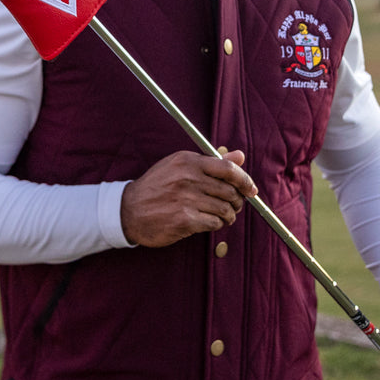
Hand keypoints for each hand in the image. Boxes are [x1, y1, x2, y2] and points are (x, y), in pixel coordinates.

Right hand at [120, 150, 257, 247]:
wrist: (128, 210)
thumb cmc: (156, 187)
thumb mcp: (179, 166)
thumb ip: (211, 161)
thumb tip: (240, 156)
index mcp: (187, 161)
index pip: (227, 168)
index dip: (244, 180)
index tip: (250, 189)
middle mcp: (188, 178)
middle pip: (229, 190)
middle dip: (237, 201)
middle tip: (235, 206)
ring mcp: (186, 199)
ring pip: (225, 208)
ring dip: (229, 215)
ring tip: (225, 216)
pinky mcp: (185, 220)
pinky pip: (214, 223)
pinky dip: (218, 224)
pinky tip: (212, 223)